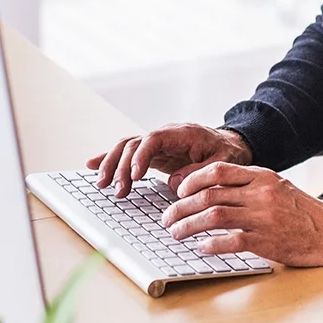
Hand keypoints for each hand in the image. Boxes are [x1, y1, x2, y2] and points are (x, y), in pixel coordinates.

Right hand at [86, 123, 251, 197]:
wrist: (230, 144)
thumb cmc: (228, 153)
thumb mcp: (222, 163)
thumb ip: (199, 172)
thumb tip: (174, 184)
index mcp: (182, 134)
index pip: (153, 139)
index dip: (141, 156)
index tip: (135, 176)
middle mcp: (165, 135)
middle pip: (134, 144)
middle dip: (121, 166)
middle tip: (116, 189)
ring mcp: (157, 144)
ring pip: (126, 148)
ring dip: (111, 165)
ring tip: (102, 185)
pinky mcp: (153, 153)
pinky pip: (128, 153)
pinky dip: (109, 158)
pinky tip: (92, 166)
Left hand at [160, 162, 322, 268]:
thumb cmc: (301, 211)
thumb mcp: (277, 187)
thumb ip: (248, 186)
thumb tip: (211, 191)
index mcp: (261, 177)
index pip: (217, 171)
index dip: (192, 180)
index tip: (178, 190)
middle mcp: (260, 194)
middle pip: (209, 196)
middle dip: (182, 207)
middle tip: (168, 217)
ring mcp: (263, 217)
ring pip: (214, 217)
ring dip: (188, 226)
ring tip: (176, 233)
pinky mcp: (266, 241)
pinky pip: (231, 241)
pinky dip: (211, 245)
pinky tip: (201, 248)